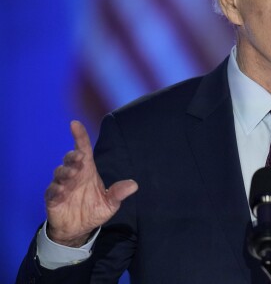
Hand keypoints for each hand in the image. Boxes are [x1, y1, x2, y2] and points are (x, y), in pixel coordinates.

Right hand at [44, 121, 137, 246]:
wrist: (78, 229)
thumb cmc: (94, 210)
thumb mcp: (110, 204)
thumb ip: (119, 193)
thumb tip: (134, 185)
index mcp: (88, 171)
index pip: (83, 149)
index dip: (79, 136)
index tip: (75, 124)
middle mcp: (74, 175)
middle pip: (70, 159)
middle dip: (73, 156)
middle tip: (80, 159)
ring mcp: (62, 185)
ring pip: (60, 172)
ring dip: (65, 172)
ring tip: (72, 176)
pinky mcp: (52, 198)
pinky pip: (51, 191)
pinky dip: (56, 189)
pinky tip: (61, 190)